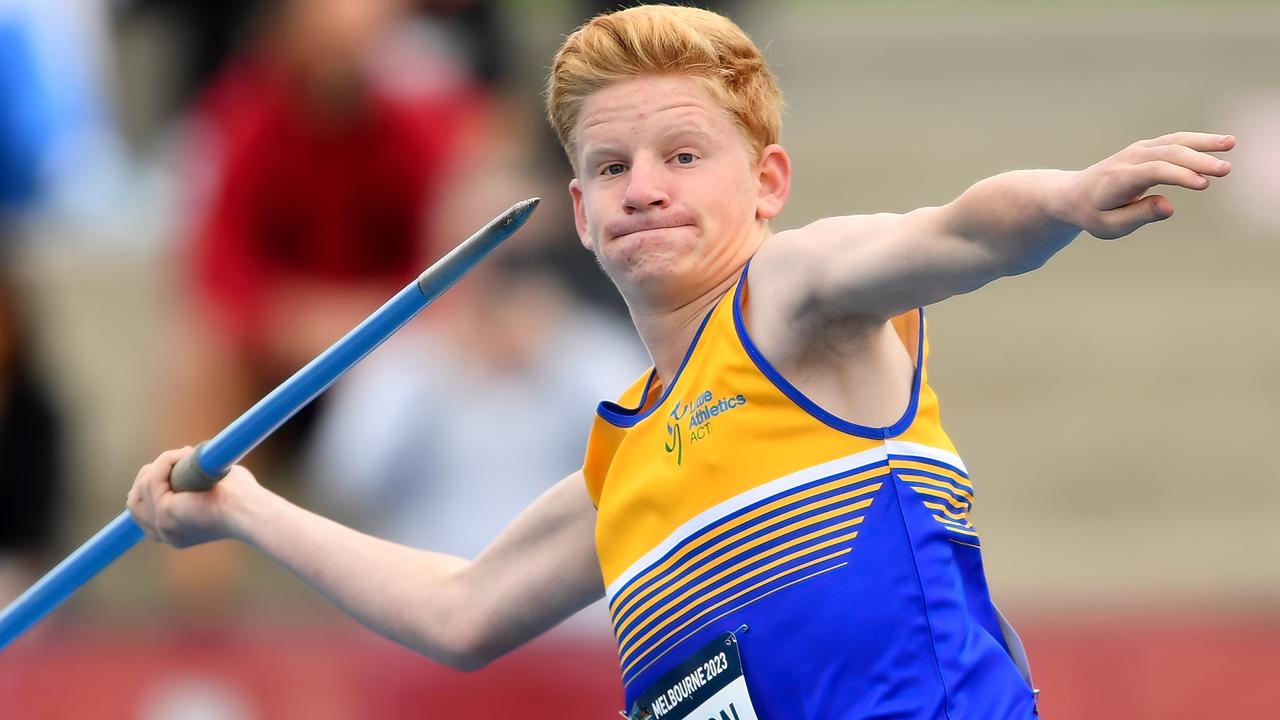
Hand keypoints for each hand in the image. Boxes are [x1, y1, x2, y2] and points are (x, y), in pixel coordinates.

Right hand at [126, 447, 259, 547]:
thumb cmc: (242, 497)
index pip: (143, 515)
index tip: (154, 471)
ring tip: (186, 454)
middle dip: (150, 475)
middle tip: (178, 457)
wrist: (248, 509)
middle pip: (135, 502)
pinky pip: (152, 480)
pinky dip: (165, 462)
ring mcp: (162, 527)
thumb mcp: (212, 486)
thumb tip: (192, 459)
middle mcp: (166, 534)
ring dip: (161, 464)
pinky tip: (185, 455)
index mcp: (177, 533)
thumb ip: (196, 478)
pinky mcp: (164, 513)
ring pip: (141, 489)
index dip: (144, 491)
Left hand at [1069, 132, 1233, 239]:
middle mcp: (1129, 159)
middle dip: (1198, 160)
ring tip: (1231, 143)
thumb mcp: (1110, 225)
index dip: (1180, 175)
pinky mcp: (1145, 149)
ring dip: (1203, 142)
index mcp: (1119, 178)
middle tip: (1226, 170)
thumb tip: (1169, 207)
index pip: (1155, 171)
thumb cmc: (1093, 214)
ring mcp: (1137, 150)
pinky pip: (1173, 141)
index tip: (1203, 184)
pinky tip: (1219, 144)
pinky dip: (1196, 141)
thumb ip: (1139, 215)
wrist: (1073, 195)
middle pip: (1168, 153)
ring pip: (1174, 142)